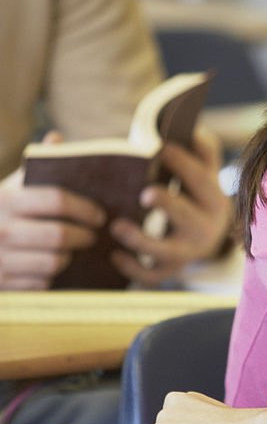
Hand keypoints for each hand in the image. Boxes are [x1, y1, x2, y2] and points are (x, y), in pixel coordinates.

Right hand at [0, 134, 104, 289]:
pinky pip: (41, 284)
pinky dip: (51, 277)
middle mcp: (0, 228)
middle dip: (83, 236)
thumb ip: (34, 167)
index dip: (84, 208)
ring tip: (73, 252)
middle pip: (59, 235)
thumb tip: (55, 139)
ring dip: (69, 258)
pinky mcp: (2, 284)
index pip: (56, 200)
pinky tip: (52, 268)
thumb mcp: (10, 188)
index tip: (99, 216)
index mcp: (6, 198)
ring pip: (53, 262)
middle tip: (93, 236)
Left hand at [109, 128, 234, 285]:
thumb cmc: (194, 192)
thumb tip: (191, 129)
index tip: (161, 148)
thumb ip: (202, 147)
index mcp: (214, 198)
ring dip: (142, 240)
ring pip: (167, 252)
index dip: (182, 164)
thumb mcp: (204, 170)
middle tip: (146, 194)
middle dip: (168, 205)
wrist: (204, 233)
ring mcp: (189, 251)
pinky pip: (152, 275)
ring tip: (117, 227)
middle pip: (188, 217)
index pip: (201, 179)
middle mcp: (206, 228)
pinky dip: (133, 269)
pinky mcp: (171, 269)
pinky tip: (114, 255)